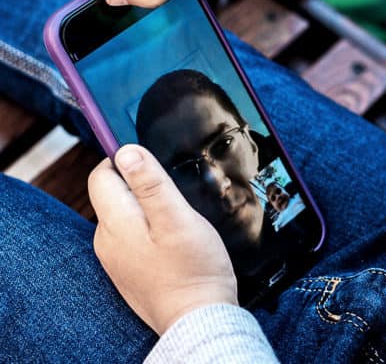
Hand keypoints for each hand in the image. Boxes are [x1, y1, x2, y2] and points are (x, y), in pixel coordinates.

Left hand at [88, 144, 237, 334]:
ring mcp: (115, 258)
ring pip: (125, 216)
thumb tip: (126, 151)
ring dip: (148, 211)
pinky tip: (173, 245)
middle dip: (141, 187)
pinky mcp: (127, 271)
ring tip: (178, 224)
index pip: (102, 174)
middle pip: (113, 194)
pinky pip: (132, 239)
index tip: (155, 166)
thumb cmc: (193, 268)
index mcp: (115, 221)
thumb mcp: (177, 218)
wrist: (198, 318)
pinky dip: (150, 233)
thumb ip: (151, 184)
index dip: (126, 160)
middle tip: (175, 200)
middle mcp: (107, 239)